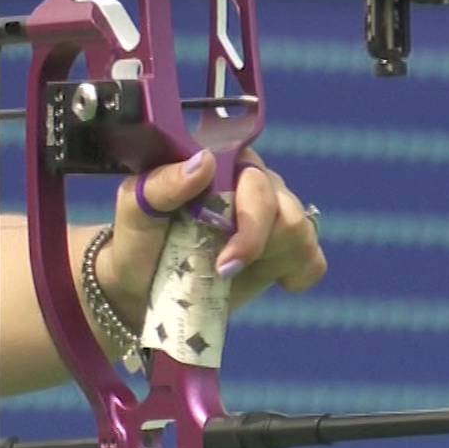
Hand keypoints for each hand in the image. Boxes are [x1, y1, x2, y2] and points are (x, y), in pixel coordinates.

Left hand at [99, 149, 326, 312]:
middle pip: (284, 207)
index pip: (254, 175)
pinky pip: (313, 258)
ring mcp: (273, 216)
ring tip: (230, 273)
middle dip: (255, 244)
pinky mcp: (283, 251)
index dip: (248, 215)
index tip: (225, 252)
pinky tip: (274, 281)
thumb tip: (204, 161)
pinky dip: (298, 273)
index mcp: (222, 162)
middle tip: (222, 270)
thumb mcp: (135, 209)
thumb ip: (164, 183)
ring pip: (301, 231)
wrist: (140, 285)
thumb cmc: (137, 240)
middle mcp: (254, 183)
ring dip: (270, 259)